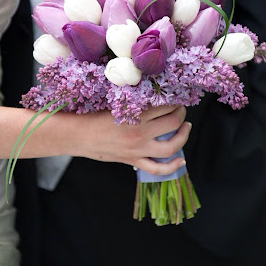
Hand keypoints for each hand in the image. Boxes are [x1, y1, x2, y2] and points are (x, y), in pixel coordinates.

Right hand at [65, 105, 191, 174]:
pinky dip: (172, 167)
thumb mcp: (116, 105)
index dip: (174, 100)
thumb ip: (135, 103)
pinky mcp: (134, 161)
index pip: (164, 106)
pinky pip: (157, 169)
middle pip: (172, 123)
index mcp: (135, 116)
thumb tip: (154, 97)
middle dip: (181, 114)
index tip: (175, 97)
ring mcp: (138, 150)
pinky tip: (181, 161)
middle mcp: (140, 134)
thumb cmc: (94, 116)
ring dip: (183, 136)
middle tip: (181, 109)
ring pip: (171, 147)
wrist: (79, 135)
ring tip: (186, 127)